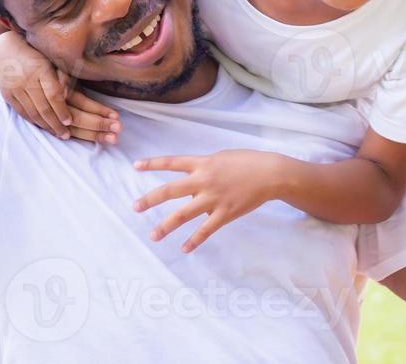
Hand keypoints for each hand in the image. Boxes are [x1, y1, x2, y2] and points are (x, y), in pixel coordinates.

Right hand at [0, 31, 121, 143]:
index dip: (62, 110)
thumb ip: (63, 76)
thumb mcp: (53, 60)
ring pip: (32, 113)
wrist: (5, 51)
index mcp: (41, 69)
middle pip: (43, 107)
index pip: (53, 95)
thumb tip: (67, 96)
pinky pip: (22, 112)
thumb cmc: (36, 55)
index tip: (70, 121)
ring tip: (57, 134)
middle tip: (66, 135)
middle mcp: (26, 79)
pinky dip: (33, 121)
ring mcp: (14, 88)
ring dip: (45, 126)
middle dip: (56, 123)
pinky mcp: (7, 95)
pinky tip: (43, 127)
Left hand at [133, 150, 285, 251]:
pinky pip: (206, 230)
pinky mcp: (225, 213)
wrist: (270, 174)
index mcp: (203, 163)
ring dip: (166, 225)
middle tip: (135, 207)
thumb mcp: (222, 157)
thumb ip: (204, 168)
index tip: (135, 166)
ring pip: (184, 214)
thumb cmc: (247, 162)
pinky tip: (184, 248)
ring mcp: (213, 198)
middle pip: (170, 190)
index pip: (172, 162)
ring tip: (153, 235)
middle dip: (151, 199)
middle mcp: (204, 180)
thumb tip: (192, 181)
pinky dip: (194, 240)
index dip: (153, 163)